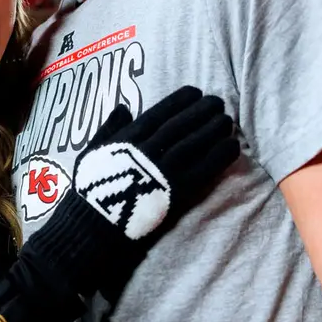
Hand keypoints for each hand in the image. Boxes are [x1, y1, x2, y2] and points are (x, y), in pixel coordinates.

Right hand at [23, 86, 238, 298]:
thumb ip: (109, 129)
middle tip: (217, 102)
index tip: (195, 91)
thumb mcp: (91, 153)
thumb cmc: (89, 192)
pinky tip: (232, 146)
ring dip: (214, 130)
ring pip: (194, 144)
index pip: (158, 114)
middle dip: (201, 112)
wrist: (92, 230)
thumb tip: (124, 107)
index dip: (179, 101)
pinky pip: (203, 171)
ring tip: (227, 120)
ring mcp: (163, 173)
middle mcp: (147, 152)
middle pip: (180, 126)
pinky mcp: (176, 194)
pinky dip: (220, 157)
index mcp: (126, 140)